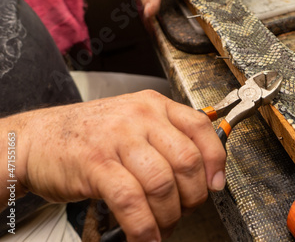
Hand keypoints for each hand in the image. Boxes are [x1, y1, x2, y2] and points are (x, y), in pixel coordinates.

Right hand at [2, 90, 225, 240]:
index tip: (216, 184)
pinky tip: (145, 237)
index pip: (201, 128)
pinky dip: (144, 227)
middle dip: (192, 196)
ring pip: (162, 184)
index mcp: (154, 105)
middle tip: (184, 210)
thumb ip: (166, 140)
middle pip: (187, 161)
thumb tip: (203, 173)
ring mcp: (117, 139)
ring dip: (168, 215)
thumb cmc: (91, 135)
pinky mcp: (96, 164)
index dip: (215, 160)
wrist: (38, 139)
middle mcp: (140, 118)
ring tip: (162, 226)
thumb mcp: (134, 124)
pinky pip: (132, 201)